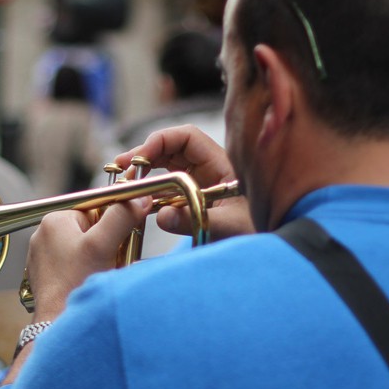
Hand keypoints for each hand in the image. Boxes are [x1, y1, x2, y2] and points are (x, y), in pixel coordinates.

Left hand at [24, 196, 152, 322]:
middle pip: (94, 228)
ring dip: (102, 259)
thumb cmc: (75, 286)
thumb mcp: (103, 245)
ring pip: (87, 248)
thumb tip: (140, 198)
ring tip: (100, 275)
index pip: (98, 208)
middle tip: (111, 262)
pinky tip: (89, 283)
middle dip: (109, 244)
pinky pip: (77, 264)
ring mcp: (45, 256)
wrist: (58, 325)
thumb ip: (122, 216)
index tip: (122, 241)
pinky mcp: (49, 275)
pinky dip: (89, 271)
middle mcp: (45, 234)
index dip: (115, 225)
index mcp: (54, 219)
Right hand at [115, 125, 253, 240]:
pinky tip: (138, 196)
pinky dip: (151, 187)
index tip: (139, 158)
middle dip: (146, 153)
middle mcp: (210, 168)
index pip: (188, 137)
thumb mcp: (230, 227)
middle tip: (121, 167)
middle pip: (172, 147)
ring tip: (123, 179)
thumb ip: (195, 220)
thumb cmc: (258, 232)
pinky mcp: (193, 197)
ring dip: (145, 169)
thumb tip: (160, 216)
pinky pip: (168, 185)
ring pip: (167, 165)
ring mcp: (201, 181)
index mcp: (222, 164)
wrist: (267, 252)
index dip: (161, 140)